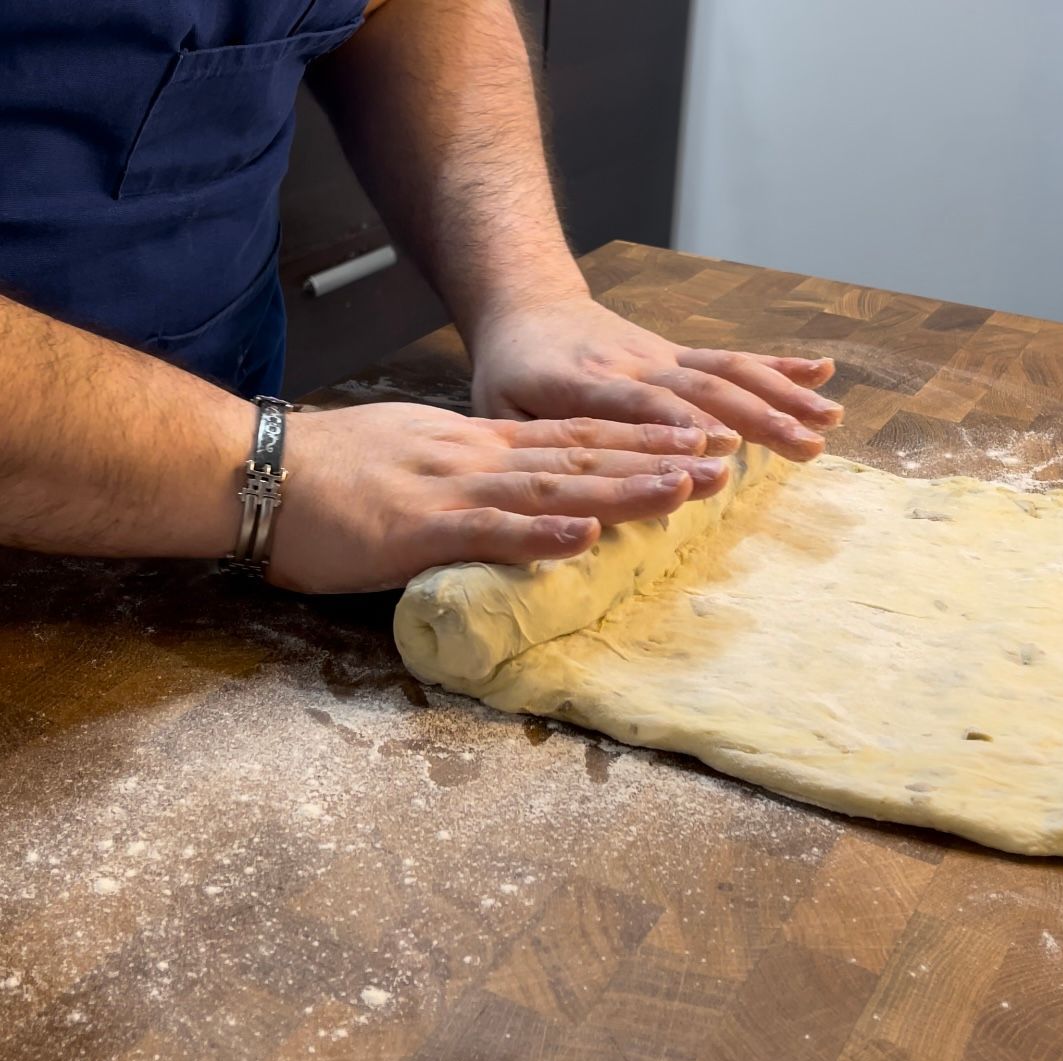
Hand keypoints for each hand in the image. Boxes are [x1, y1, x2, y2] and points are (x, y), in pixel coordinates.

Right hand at [270, 403, 726, 592]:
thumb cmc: (330, 470)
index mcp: (477, 445)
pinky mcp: (419, 527)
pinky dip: (541, 533)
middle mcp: (478, 458)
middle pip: (581, 458)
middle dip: (654, 461)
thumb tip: (510, 494)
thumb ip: (467, 473)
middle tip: (722, 465)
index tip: (691, 444)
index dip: (636, 442)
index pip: (572, 441)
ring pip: (553, 487)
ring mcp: (452, 490)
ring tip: (685, 490)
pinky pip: (489, 531)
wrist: (257, 468)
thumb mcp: (413, 456)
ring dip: (623, 488)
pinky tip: (589, 534)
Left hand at [470, 296, 843, 459]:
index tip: (724, 450)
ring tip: (828, 420)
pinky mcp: (676, 353)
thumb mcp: (498, 408)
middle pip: (699, 389)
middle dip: (756, 417)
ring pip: (726, 372)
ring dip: (780, 395)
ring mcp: (660, 356)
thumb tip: (566, 496)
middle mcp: (632, 365)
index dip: (680, 427)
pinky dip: (776, 365)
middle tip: (805, 447)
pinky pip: (729, 358)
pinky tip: (821, 373)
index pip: (637, 406)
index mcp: (581, 385)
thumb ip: (531, 444)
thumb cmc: (509, 372)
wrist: (526, 303)